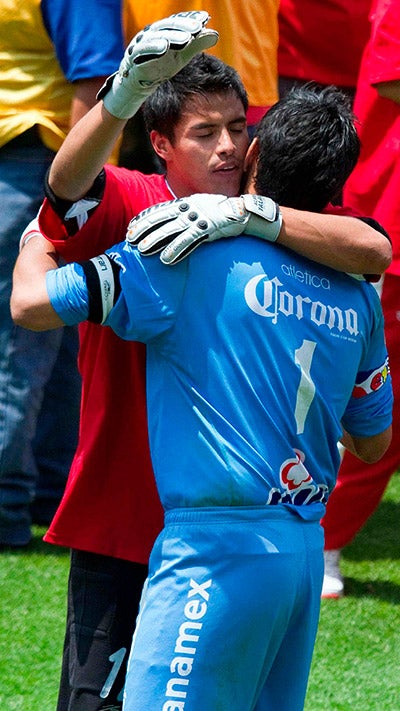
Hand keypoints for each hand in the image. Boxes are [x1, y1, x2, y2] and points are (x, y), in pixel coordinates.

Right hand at [98, 11, 217, 119]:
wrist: (139, 83)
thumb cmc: (161, 66)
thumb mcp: (182, 55)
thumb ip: (196, 44)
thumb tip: (215, 35)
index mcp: (163, 30)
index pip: (178, 20)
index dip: (190, 18)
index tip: (205, 18)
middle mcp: (152, 32)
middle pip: (169, 25)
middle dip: (184, 25)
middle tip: (198, 27)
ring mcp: (141, 42)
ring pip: (157, 36)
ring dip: (172, 36)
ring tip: (186, 39)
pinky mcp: (133, 55)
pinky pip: (143, 49)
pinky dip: (153, 47)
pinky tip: (164, 47)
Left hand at [126, 193, 281, 263]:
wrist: (250, 213)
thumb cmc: (226, 215)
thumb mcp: (204, 211)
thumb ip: (190, 216)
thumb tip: (176, 226)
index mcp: (189, 202)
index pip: (162, 209)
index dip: (145, 219)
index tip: (132, 227)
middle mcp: (192, 208)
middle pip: (162, 219)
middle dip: (144, 229)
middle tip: (129, 239)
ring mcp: (200, 218)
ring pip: (172, 230)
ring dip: (155, 240)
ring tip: (141, 250)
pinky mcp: (210, 228)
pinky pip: (190, 241)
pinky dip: (176, 250)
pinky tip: (165, 259)